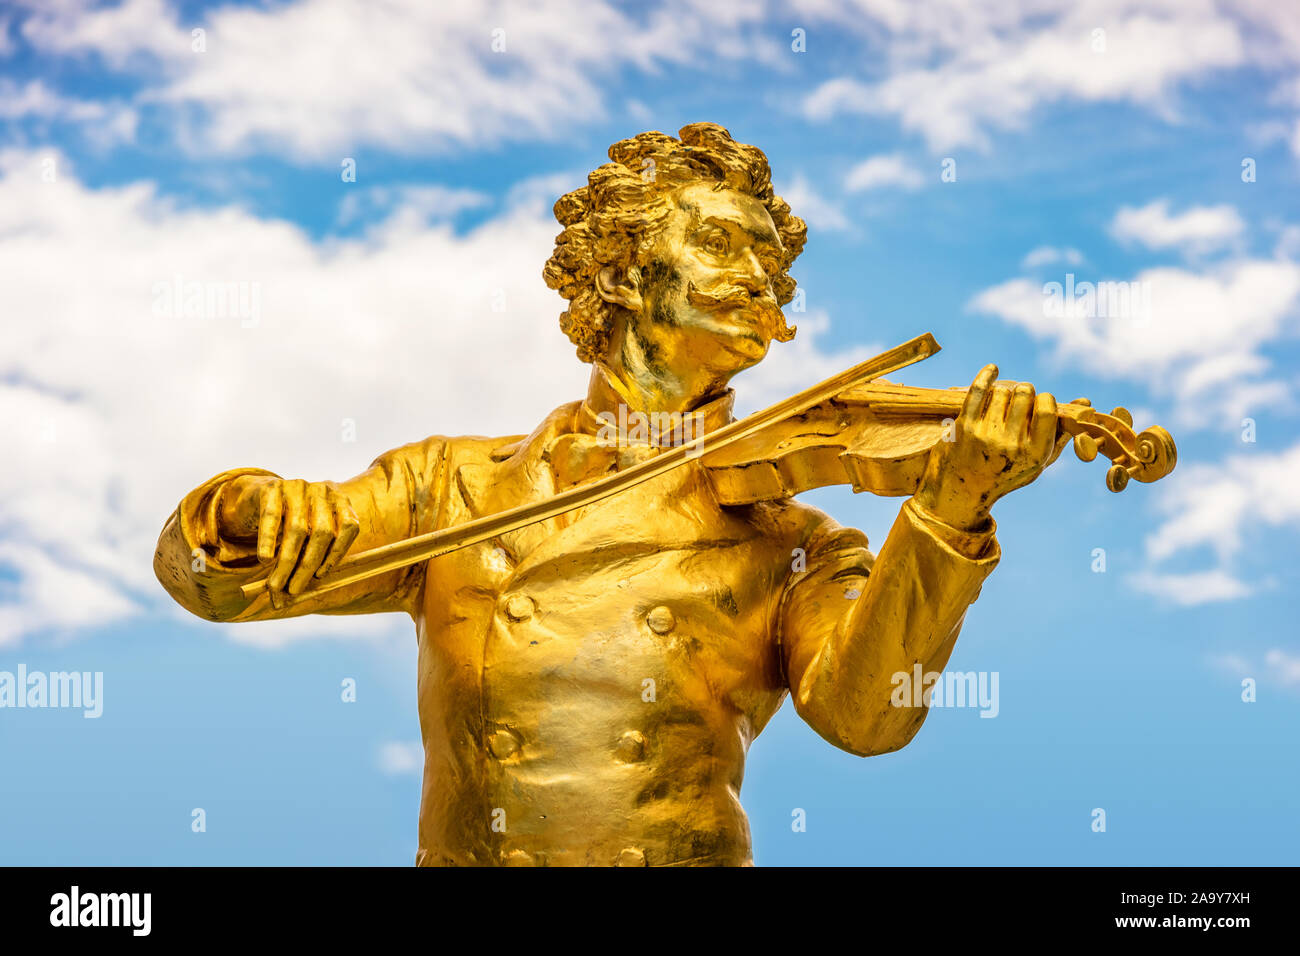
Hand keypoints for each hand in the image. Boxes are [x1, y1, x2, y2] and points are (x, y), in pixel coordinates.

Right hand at [220, 477, 360, 599]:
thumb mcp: (309, 536)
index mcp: (341, 501)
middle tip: (294, 590)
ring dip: (287, 561)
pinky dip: (268, 541)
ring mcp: (299, 486)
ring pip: (297, 529)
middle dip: (307, 566)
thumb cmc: (291, 524)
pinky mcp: (273, 487)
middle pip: (322, 532)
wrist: (261, 496)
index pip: (349, 527)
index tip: (321, 576)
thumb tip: (303, 592)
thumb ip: (312, 557)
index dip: (337, 554)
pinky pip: (271, 518)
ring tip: (276, 584)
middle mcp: (323, 491)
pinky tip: (265, 559)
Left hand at [912, 365, 1058, 530]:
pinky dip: (986, 375)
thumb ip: (1062, 433)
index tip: (1039, 403)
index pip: (1046, 408)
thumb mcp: (1038, 461)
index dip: (1044, 399)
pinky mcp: (964, 427)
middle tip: (1018, 403)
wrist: (962, 492)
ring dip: (1003, 393)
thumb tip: (1086, 403)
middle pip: (1024, 394)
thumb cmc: (1007, 473)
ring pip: (1002, 391)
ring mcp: (986, 435)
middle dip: (1023, 393)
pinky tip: (992, 369)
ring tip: (1000, 407)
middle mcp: (1011, 445)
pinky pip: (978, 390)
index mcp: (1035, 454)